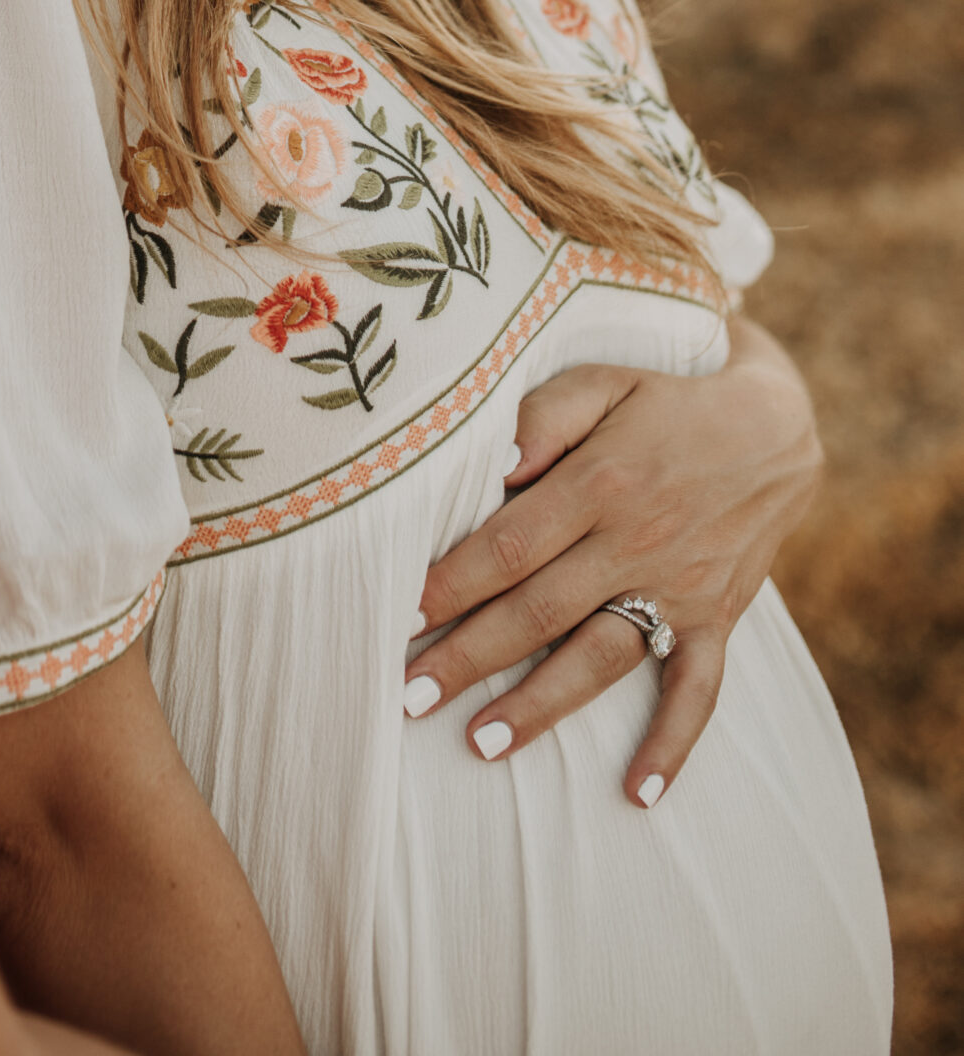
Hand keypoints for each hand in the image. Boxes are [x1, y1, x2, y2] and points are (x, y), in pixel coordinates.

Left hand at [405, 319, 820, 805]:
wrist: (774, 427)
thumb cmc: (665, 400)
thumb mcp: (606, 380)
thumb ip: (547, 415)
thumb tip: (500, 464)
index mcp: (601, 482)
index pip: (510, 545)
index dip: (453, 583)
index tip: (401, 618)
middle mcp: (637, 543)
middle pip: (540, 611)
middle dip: (470, 656)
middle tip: (406, 697)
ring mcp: (681, 589)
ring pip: (602, 658)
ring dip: (542, 705)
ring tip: (479, 744)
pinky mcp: (717, 619)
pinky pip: (698, 691)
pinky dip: (672, 744)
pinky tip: (638, 794)